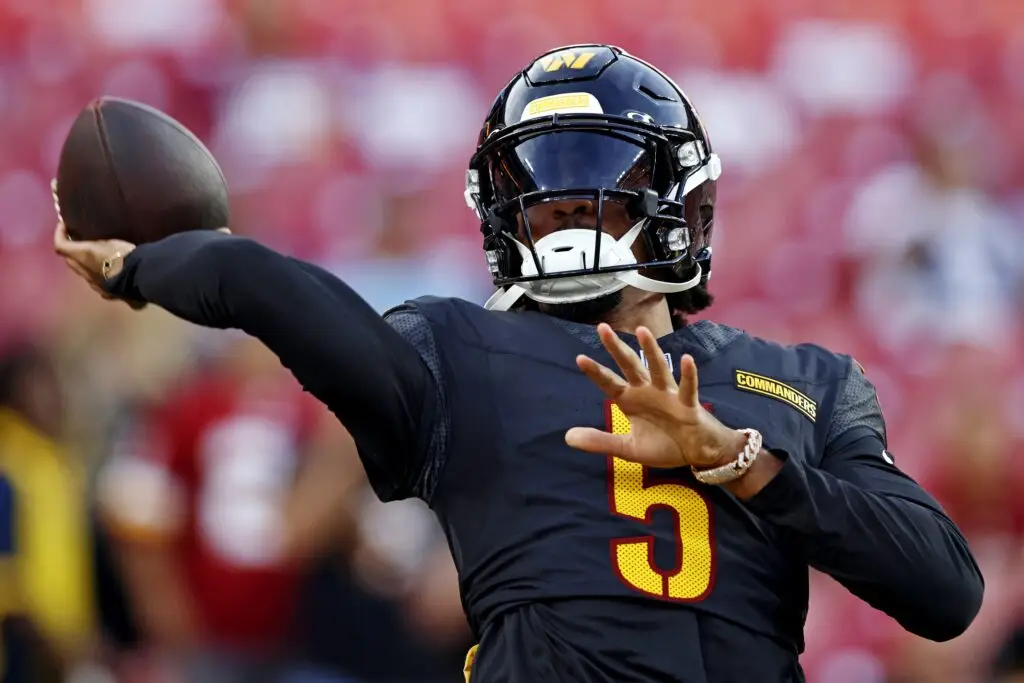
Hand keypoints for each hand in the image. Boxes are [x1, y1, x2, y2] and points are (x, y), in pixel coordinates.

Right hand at [53, 222, 230, 309]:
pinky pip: (63, 243)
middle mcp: (113, 284)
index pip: (124, 285)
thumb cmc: (181, 270)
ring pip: (73, 255)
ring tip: (68, 214)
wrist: (157, 272)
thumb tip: (227, 232)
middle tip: (88, 234)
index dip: (121, 272)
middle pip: (94, 271)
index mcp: (138, 285)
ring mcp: (93, 273)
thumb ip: (206, 243)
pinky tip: (64, 206)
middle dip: (90, 253)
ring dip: (70, 235)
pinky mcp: (80, 258)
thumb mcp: (192, 255)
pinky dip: (62, 227)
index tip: (125, 255)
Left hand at [566, 323, 745, 468]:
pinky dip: (688, 375)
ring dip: (651, 351)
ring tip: (642, 332)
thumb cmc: (664, 444)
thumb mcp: (628, 448)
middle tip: (602, 328)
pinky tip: (687, 360)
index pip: (609, 383)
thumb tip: (567, 437)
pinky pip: (687, 388)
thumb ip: (600, 442)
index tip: (579, 358)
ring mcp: (668, 395)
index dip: (596, 372)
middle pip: (630, 366)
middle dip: (617, 348)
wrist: (697, 453)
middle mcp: (647, 391)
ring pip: (658, 369)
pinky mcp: (688, 404)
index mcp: (631, 400)